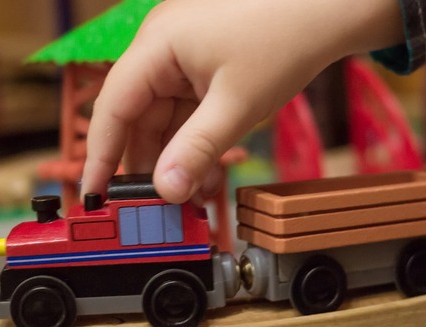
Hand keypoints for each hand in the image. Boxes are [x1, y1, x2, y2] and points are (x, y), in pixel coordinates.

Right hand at [82, 0, 401, 202]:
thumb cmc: (285, 36)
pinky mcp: (206, 60)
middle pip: (138, 115)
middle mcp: (162, 45)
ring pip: (166, 115)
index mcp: (156, 44)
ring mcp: (184, 52)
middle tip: (159, 206)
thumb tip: (166, 191)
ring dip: (177, 155)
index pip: (112, 107)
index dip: (100, 156)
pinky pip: (189, 106)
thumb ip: (197, 150)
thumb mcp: (237, 104)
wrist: (330, 5)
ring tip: (193, 194)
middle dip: (150, 163)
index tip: (95, 197)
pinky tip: (206, 169)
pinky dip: (195, 138)